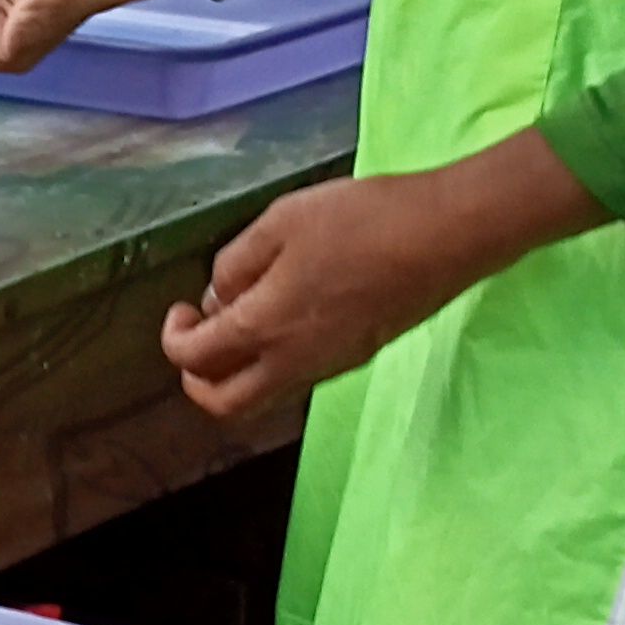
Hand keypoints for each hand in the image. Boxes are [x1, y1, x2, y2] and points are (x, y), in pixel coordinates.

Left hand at [162, 132, 608, 420]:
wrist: (450, 234)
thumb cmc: (364, 220)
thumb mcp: (283, 221)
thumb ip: (237, 262)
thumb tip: (218, 295)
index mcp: (263, 329)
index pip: (194, 359)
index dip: (174, 338)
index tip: (181, 310)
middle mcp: (291, 363)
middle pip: (223, 404)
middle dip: (198, 379)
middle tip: (199, 339)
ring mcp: (327, 366)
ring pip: (261, 398)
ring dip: (235, 373)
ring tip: (242, 321)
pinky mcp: (355, 357)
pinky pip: (296, 379)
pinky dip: (272, 363)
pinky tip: (283, 318)